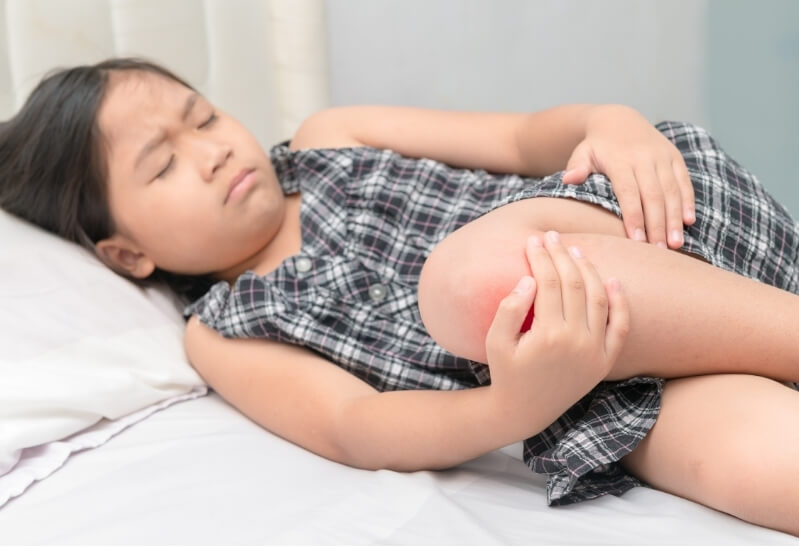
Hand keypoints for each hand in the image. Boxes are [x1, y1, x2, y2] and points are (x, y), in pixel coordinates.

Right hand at [484, 231, 628, 430]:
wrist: (525, 410)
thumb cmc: (506, 373)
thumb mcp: (495, 342)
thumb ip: (509, 309)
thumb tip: (530, 279)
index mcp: (548, 335)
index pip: (549, 282)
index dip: (541, 257)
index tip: (533, 240)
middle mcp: (577, 341)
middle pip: (574, 284)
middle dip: (562, 255)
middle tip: (552, 236)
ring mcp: (595, 351)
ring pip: (599, 297)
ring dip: (588, 270)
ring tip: (575, 251)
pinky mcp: (605, 360)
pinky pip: (620, 325)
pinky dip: (620, 301)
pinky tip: (612, 279)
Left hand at [561, 105, 695, 249]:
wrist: (620, 120)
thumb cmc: (597, 146)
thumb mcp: (583, 152)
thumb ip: (577, 166)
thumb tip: (569, 179)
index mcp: (621, 160)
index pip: (629, 192)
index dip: (634, 216)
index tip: (636, 240)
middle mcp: (645, 158)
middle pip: (654, 195)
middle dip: (658, 224)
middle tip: (660, 251)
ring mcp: (662, 157)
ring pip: (671, 191)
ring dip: (675, 218)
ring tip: (675, 243)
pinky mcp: (675, 158)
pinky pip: (684, 181)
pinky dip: (687, 201)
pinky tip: (689, 222)